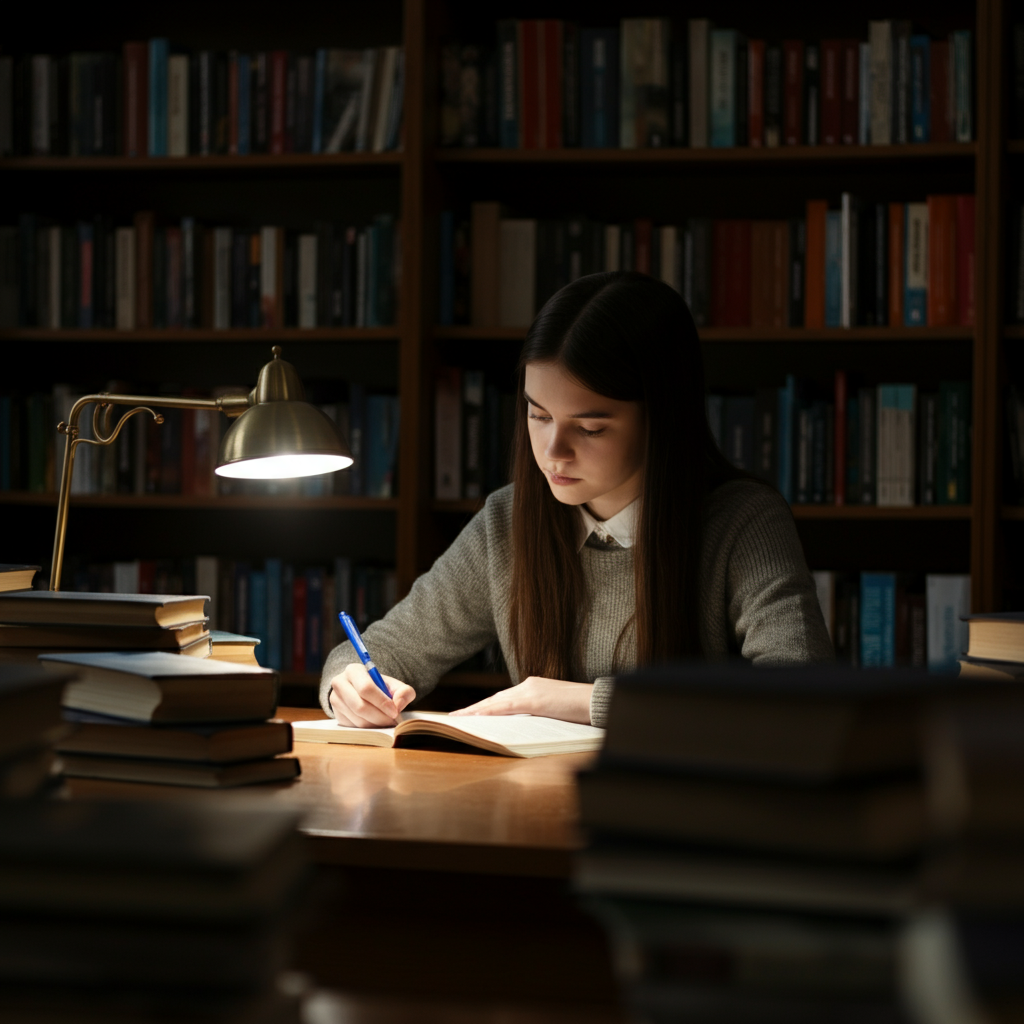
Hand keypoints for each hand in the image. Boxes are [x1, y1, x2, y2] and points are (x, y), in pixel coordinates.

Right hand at [329, 663, 415, 726]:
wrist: (364, 691)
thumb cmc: (380, 687)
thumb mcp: (394, 685)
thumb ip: (404, 692)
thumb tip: (398, 705)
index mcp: (353, 671)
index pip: (366, 688)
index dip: (382, 702)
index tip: (395, 712)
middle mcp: (340, 683)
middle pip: (360, 706)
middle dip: (380, 717)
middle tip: (393, 721)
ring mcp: (335, 700)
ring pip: (357, 719)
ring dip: (375, 724)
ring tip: (387, 722)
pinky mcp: (336, 714)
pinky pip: (353, 727)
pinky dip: (368, 728)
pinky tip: (376, 723)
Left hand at [450, 677, 593, 724]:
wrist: (597, 701)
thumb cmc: (580, 710)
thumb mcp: (553, 711)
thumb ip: (535, 714)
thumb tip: (519, 727)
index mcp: (533, 687)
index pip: (502, 698)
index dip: (484, 706)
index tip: (468, 714)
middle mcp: (528, 685)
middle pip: (495, 698)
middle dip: (474, 708)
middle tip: (454, 717)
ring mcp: (531, 690)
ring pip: (496, 701)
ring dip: (476, 711)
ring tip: (458, 719)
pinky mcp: (535, 699)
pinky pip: (506, 706)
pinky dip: (490, 711)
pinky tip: (476, 718)